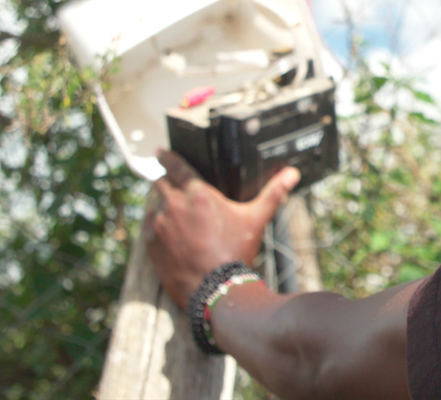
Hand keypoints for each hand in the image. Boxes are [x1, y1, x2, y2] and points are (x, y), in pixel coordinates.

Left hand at [145, 150, 300, 308]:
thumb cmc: (236, 252)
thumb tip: (292, 174)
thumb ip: (273, 193)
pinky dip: (156, 226)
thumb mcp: (256, 219)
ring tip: (174, 215)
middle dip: (167, 183)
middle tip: (175, 189)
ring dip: (162, 206)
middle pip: (161, 184)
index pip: (177, 167)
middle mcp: (174, 205)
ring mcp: (159, 225)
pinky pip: (148, 227)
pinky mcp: (151, 244)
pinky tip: (168, 233)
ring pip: (154, 205)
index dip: (168, 157)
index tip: (161, 152)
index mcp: (198, 194)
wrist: (217, 289)